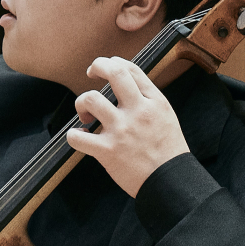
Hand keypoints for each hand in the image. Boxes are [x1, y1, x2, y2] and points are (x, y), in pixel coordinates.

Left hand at [66, 56, 189, 196]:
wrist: (171, 182)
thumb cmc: (168, 151)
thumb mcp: (165, 116)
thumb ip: (147, 100)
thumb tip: (125, 85)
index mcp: (154, 102)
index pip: (130, 69)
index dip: (112, 63)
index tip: (104, 70)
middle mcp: (138, 111)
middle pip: (114, 73)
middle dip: (97, 66)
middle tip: (90, 73)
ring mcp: (122, 130)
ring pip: (90, 99)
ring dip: (81, 103)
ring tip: (86, 116)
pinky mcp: (108, 151)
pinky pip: (77, 137)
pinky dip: (73, 135)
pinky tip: (79, 136)